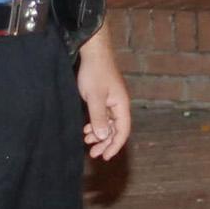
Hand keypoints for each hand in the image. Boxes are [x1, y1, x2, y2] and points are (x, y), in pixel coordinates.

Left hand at [75, 37, 132, 160]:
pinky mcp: (104, 96)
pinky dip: (95, 123)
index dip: (115, 145)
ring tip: (86, 140)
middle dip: (105, 142)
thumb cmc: (95, 72)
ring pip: (108, 123)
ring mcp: (112, 100)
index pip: (122, 131)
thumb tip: (103, 137)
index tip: (105, 156)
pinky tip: (86, 128)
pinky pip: (103, 115)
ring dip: (99, 133)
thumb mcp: (95, 97)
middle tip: (93, 153)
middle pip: (115, 129)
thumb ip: (99, 117)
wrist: (93, 52)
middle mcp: (119, 104)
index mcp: (121, 105)